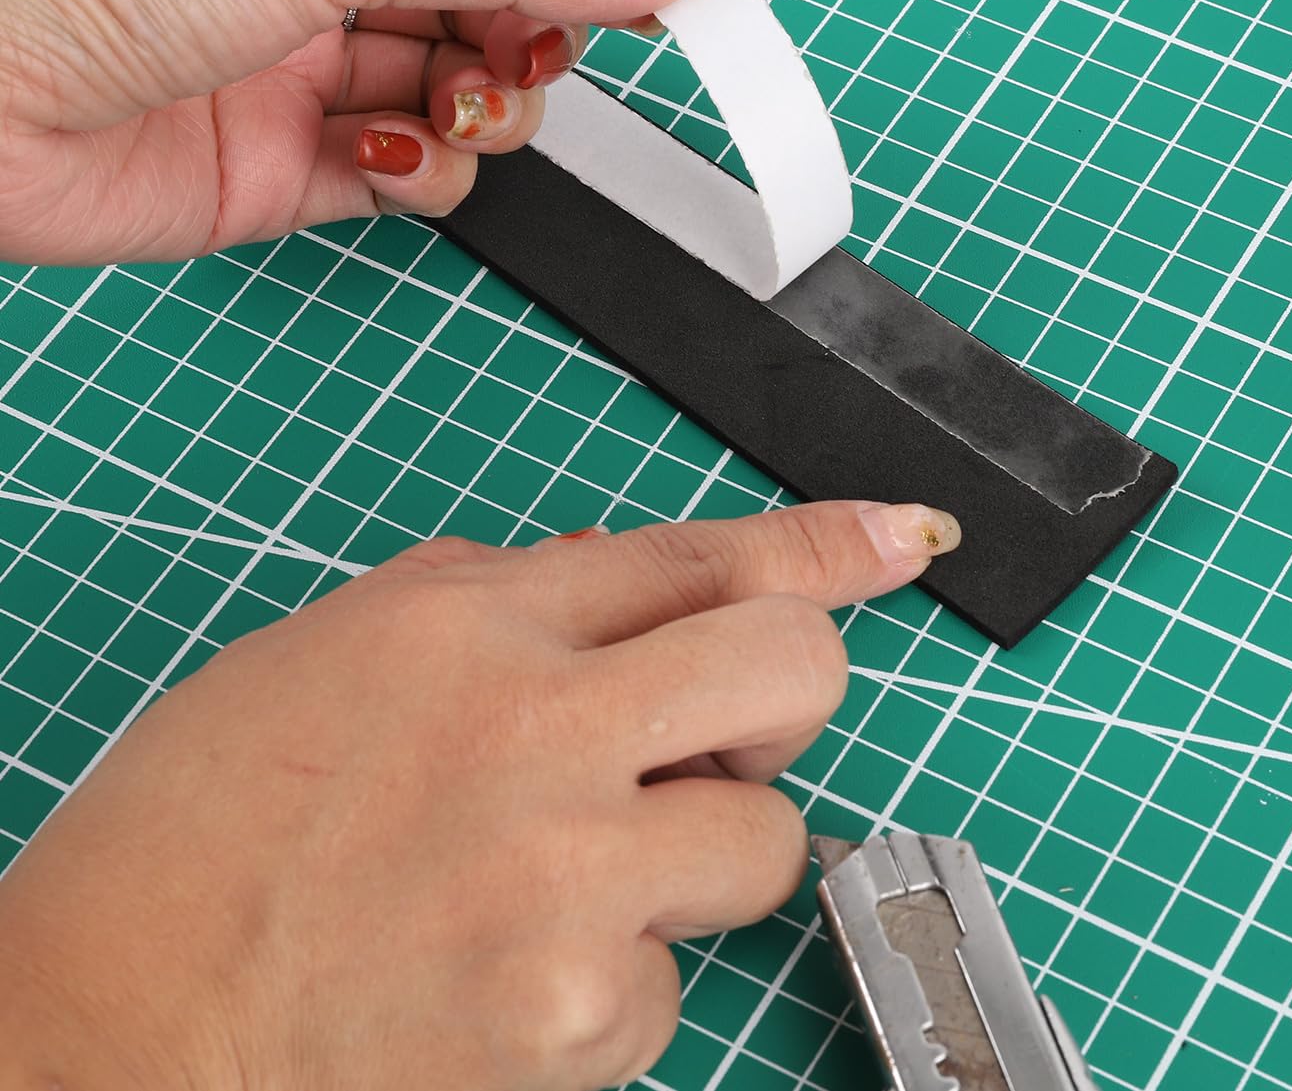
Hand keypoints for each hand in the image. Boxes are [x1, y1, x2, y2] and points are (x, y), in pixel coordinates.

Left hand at [0, 0, 717, 263]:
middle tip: (526, 54)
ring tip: (448, 106)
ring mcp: (319, 67)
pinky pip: (420, 171)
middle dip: (531, 38)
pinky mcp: (303, 164)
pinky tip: (382, 151)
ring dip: (486, 109)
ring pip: (472, 95)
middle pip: (501, 5)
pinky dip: (426, 170)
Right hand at [0, 499, 962, 1090]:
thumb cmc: (208, 833)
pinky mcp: (578, 1017)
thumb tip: (652, 587)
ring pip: (764, 839)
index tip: (904, 535)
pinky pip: (680, 982)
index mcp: (473, 623)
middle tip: (710, 736)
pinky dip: (619, 980)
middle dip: (785, 697)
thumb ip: (514, 602)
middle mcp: (534, 729)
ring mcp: (567, 877)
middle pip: (795, 671)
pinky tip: (506, 977)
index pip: (705, 554)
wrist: (111, 1033)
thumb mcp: (353, 652)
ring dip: (694, 858)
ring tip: (557, 885)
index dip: (828, 542)